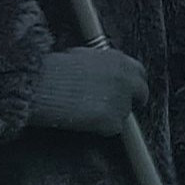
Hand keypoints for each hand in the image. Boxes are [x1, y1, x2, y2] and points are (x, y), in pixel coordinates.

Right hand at [23, 46, 149, 137]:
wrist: (43, 86)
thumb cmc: (54, 70)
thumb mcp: (83, 56)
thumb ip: (101, 65)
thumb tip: (104, 73)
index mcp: (118, 59)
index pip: (139, 72)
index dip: (132, 82)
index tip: (128, 89)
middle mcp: (126, 78)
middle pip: (141, 93)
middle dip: (132, 101)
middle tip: (115, 107)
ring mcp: (122, 100)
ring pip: (125, 113)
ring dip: (111, 114)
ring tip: (87, 112)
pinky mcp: (113, 120)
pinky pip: (112, 129)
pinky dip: (101, 128)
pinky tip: (84, 121)